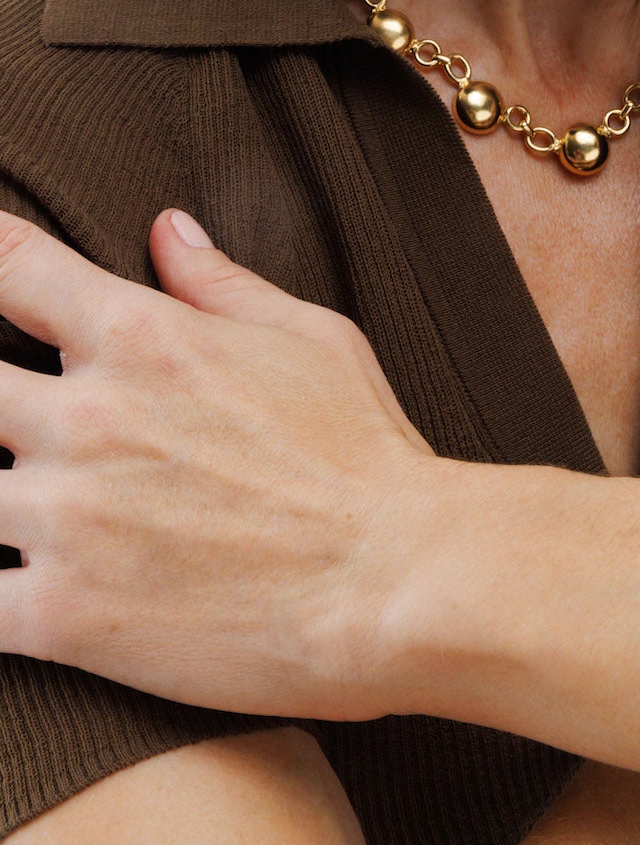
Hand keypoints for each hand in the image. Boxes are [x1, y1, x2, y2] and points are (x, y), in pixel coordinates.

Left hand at [0, 207, 447, 720]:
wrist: (396, 580)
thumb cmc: (365, 454)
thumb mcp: (308, 337)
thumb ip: (221, 282)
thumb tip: (166, 230)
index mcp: (141, 333)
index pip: (8, 264)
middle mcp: (86, 414)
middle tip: (18, 418)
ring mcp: (67, 515)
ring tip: (19, 501)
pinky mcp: (63, 614)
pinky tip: (12, 586)